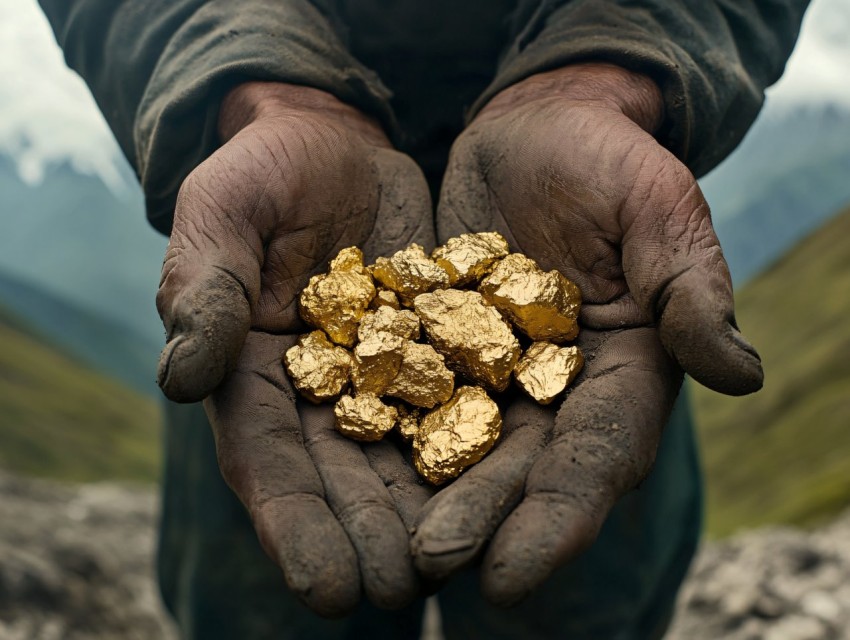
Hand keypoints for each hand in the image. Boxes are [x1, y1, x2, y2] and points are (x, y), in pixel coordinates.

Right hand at [155, 82, 433, 615]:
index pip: (270, 464)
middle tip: (402, 593)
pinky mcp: (439, 346)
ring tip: (458, 565)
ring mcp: (384, 374)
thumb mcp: (225, 212)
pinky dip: (480, 445)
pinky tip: (508, 487)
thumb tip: (178, 377)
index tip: (325, 590)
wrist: (335, 143)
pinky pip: (462, 400)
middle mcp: (322, 392)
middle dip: (368, 537)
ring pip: (406, 455)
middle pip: (343, 477)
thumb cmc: (264, 173)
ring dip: (427, 513)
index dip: (294, 527)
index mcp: (255, 374)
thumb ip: (204, 287)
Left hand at [413, 63, 762, 604]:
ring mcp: (493, 372)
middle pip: (520, 467)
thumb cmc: (606, 161)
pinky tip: (342, 467)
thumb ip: (688, 287)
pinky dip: (380, 431)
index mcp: (623, 370)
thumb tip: (742, 373)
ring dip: (423, 496)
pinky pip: (407, 394)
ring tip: (382, 543)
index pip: (597, 454)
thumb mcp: (656, 207)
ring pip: (459, 445)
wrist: (536, 129)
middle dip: (480, 517)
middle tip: (431, 562)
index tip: (513, 572)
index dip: (559, 516)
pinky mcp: (438, 345)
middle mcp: (556, 389)